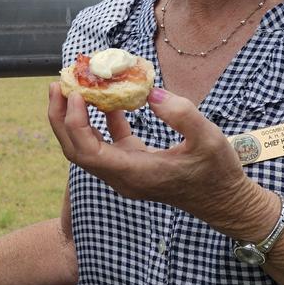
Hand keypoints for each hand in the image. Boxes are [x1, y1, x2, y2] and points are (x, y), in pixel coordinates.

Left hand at [47, 84, 261, 229]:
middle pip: (76, 150)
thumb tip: (151, 93)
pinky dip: (101, 121)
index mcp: (134, 173)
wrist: (225, 201)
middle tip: (58, 84)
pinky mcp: (134, 165)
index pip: (87, 151)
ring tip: (73, 86)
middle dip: (61, 118)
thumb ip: (181, 114)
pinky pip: (107, 144)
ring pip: (87, 147)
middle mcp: (123, 177)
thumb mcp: (208, 138)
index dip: (74, 121)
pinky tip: (107, 99)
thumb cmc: (218, 172)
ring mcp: (126, 173)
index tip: (76, 92)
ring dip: (75, 118)